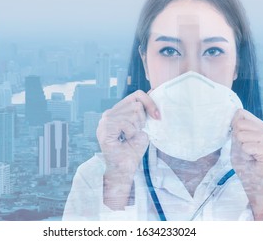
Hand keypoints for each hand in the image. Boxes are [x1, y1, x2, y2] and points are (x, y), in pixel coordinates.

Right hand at [96, 90, 159, 209]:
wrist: (124, 169)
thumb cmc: (132, 151)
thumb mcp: (142, 128)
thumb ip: (144, 112)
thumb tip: (153, 92)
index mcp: (117, 111)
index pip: (136, 95)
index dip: (150, 103)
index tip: (158, 117)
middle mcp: (109, 113)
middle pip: (136, 104)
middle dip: (142, 120)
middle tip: (135, 133)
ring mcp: (105, 120)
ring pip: (133, 112)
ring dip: (136, 128)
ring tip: (129, 137)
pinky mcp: (105, 128)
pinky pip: (126, 122)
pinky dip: (131, 132)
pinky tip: (125, 139)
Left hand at [230, 109, 262, 219]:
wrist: (252, 180)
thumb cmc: (244, 161)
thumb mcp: (236, 139)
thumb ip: (236, 126)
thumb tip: (235, 114)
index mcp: (260, 125)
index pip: (240, 113)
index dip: (234, 126)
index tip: (239, 139)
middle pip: (239, 123)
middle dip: (236, 138)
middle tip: (245, 150)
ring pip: (241, 134)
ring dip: (240, 147)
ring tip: (248, 154)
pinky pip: (245, 146)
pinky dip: (244, 154)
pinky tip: (252, 159)